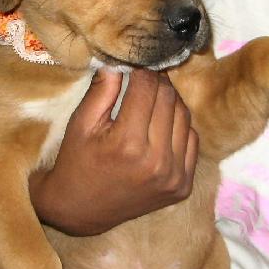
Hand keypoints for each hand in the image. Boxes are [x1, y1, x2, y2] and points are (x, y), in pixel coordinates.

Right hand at [29, 69, 197, 234]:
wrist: (81, 210)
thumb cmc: (76, 161)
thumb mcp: (81, 123)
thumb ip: (103, 89)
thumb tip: (121, 59)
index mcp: (128, 143)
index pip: (147, 87)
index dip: (142, 70)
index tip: (136, 64)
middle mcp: (156, 161)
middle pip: (169, 99)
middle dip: (157, 82)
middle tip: (145, 78)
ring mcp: (174, 176)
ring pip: (185, 117)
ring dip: (170, 102)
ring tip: (152, 101)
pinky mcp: (183, 186)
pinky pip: (192, 141)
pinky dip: (179, 128)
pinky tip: (161, 128)